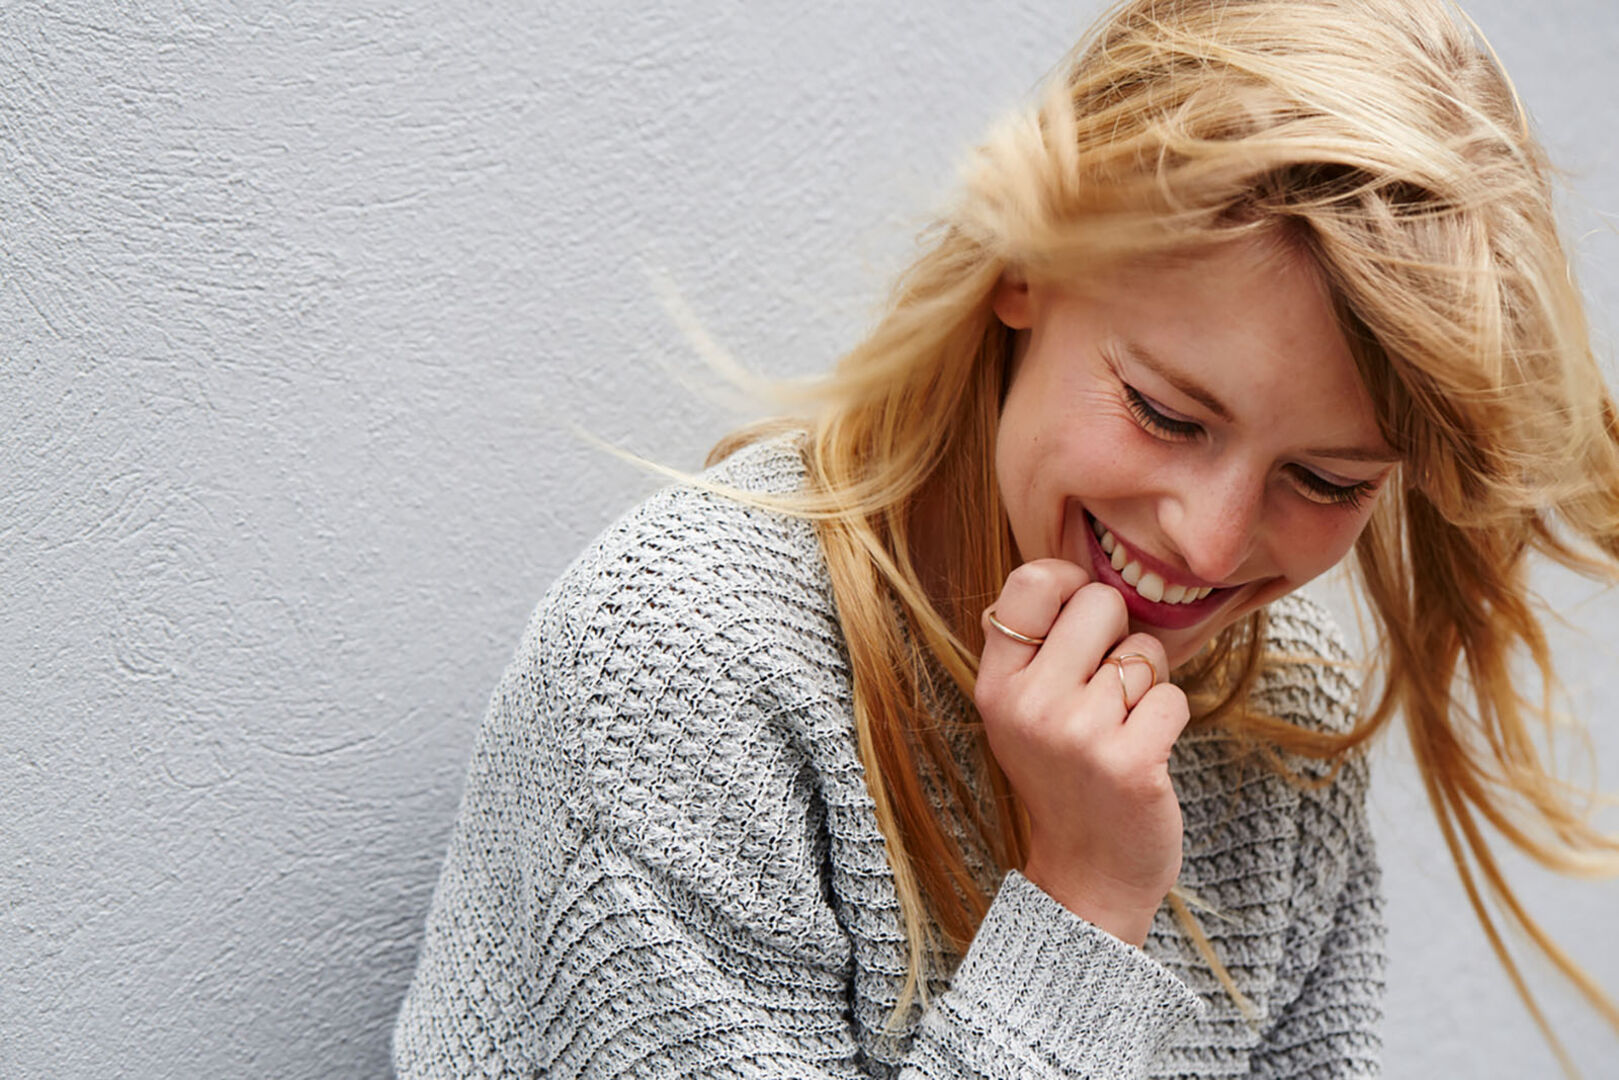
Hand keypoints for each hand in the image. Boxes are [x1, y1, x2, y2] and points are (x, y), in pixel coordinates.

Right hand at [976, 559, 1190, 945]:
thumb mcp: (1023, 712)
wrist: (1087, 874)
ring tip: (1121, 728)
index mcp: (995, 685)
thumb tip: (1086, 571)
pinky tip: (1143, 753)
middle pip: (1100, 602)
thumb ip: (1039, 647)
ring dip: (1147, 685)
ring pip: (1145, 651)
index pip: (1031, 581)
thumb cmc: (1065, 777)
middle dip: (1118, 635)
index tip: (1080, 623)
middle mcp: (1029, 704)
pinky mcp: (1130, 763)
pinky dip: (1169, 720)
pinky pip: (1173, 696)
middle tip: (1105, 690)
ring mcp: (1078, 734)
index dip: (1069, 585)